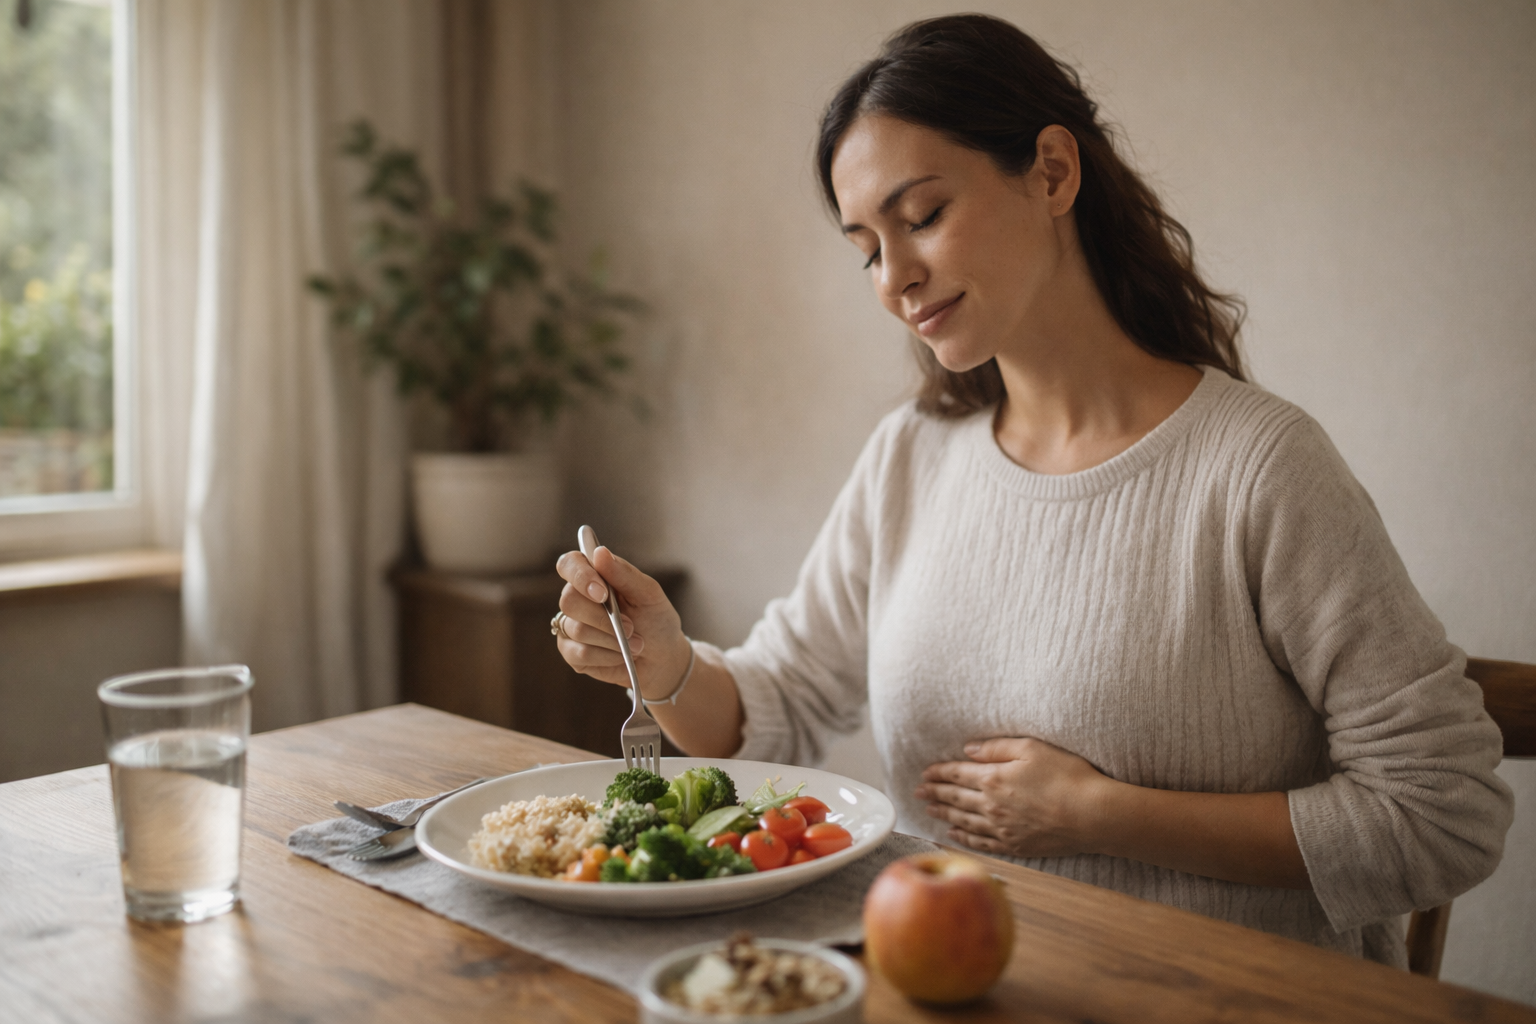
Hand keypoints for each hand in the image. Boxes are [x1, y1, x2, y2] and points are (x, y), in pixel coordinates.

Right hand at [554, 546, 691, 700]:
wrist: (663, 658)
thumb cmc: (656, 620)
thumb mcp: (649, 594)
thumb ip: (624, 574)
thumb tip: (600, 552)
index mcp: (594, 576)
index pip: (569, 564)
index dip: (580, 576)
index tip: (602, 593)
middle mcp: (577, 598)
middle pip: (569, 601)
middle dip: (603, 618)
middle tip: (631, 627)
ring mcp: (570, 626)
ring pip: (577, 630)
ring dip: (612, 640)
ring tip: (636, 644)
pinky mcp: (571, 653)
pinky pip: (580, 654)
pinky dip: (607, 656)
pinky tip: (622, 656)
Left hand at [915, 737, 1110, 858]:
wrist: (1092, 815)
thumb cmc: (1067, 776)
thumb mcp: (1032, 748)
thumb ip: (996, 748)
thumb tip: (969, 750)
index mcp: (993, 778)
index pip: (956, 774)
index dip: (938, 772)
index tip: (925, 772)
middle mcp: (991, 805)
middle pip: (954, 798)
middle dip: (934, 793)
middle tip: (917, 792)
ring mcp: (1001, 828)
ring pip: (963, 821)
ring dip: (943, 814)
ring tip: (929, 810)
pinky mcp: (1015, 846)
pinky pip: (980, 842)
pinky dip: (964, 837)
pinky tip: (954, 834)